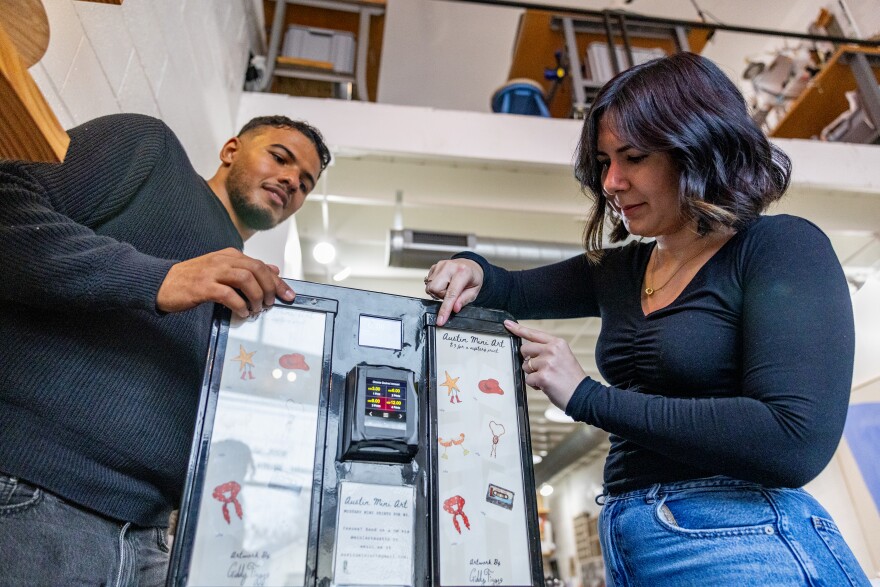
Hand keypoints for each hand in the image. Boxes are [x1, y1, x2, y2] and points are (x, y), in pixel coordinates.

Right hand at [156, 248, 294, 316]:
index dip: (278, 281)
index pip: (261, 265)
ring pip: (246, 279)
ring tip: (256, 309)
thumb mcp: (223, 270)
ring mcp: (212, 272)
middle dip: (270, 288)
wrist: (162, 282)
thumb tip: (274, 270)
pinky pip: (228, 295)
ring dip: (256, 297)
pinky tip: (242, 313)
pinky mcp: (203, 287)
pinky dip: (239, 305)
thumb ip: (247, 269)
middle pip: (257, 269)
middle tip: (270, 304)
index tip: (288, 295)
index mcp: (230, 255)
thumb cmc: (193, 279)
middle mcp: (223, 260)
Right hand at [424, 258, 483, 325]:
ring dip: (438, 291)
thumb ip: (464, 300)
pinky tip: (444, 283)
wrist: (471, 265)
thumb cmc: (473, 278)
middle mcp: (450, 267)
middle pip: (435, 289)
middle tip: (451, 293)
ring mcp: (441, 265)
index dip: (445, 309)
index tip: (440, 320)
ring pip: (430, 286)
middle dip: (441, 296)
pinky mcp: (435, 266)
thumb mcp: (474, 291)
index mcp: (462, 273)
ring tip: (447, 288)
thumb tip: (454, 308)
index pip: (451, 294)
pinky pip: (428, 281)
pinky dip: (435, 286)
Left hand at [505, 319, 585, 410]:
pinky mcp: (543, 376)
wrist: (582, 395)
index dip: (518, 329)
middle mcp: (552, 350)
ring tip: (548, 378)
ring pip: (525, 365)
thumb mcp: (563, 356)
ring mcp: (547, 362)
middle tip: (541, 369)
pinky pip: (528, 379)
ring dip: (533, 374)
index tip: (508, 324)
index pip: (534, 333)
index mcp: (557, 343)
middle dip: (528, 360)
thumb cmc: (571, 378)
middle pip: (524, 349)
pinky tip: (546, 386)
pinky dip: (535, 385)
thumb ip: (547, 350)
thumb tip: (527, 350)